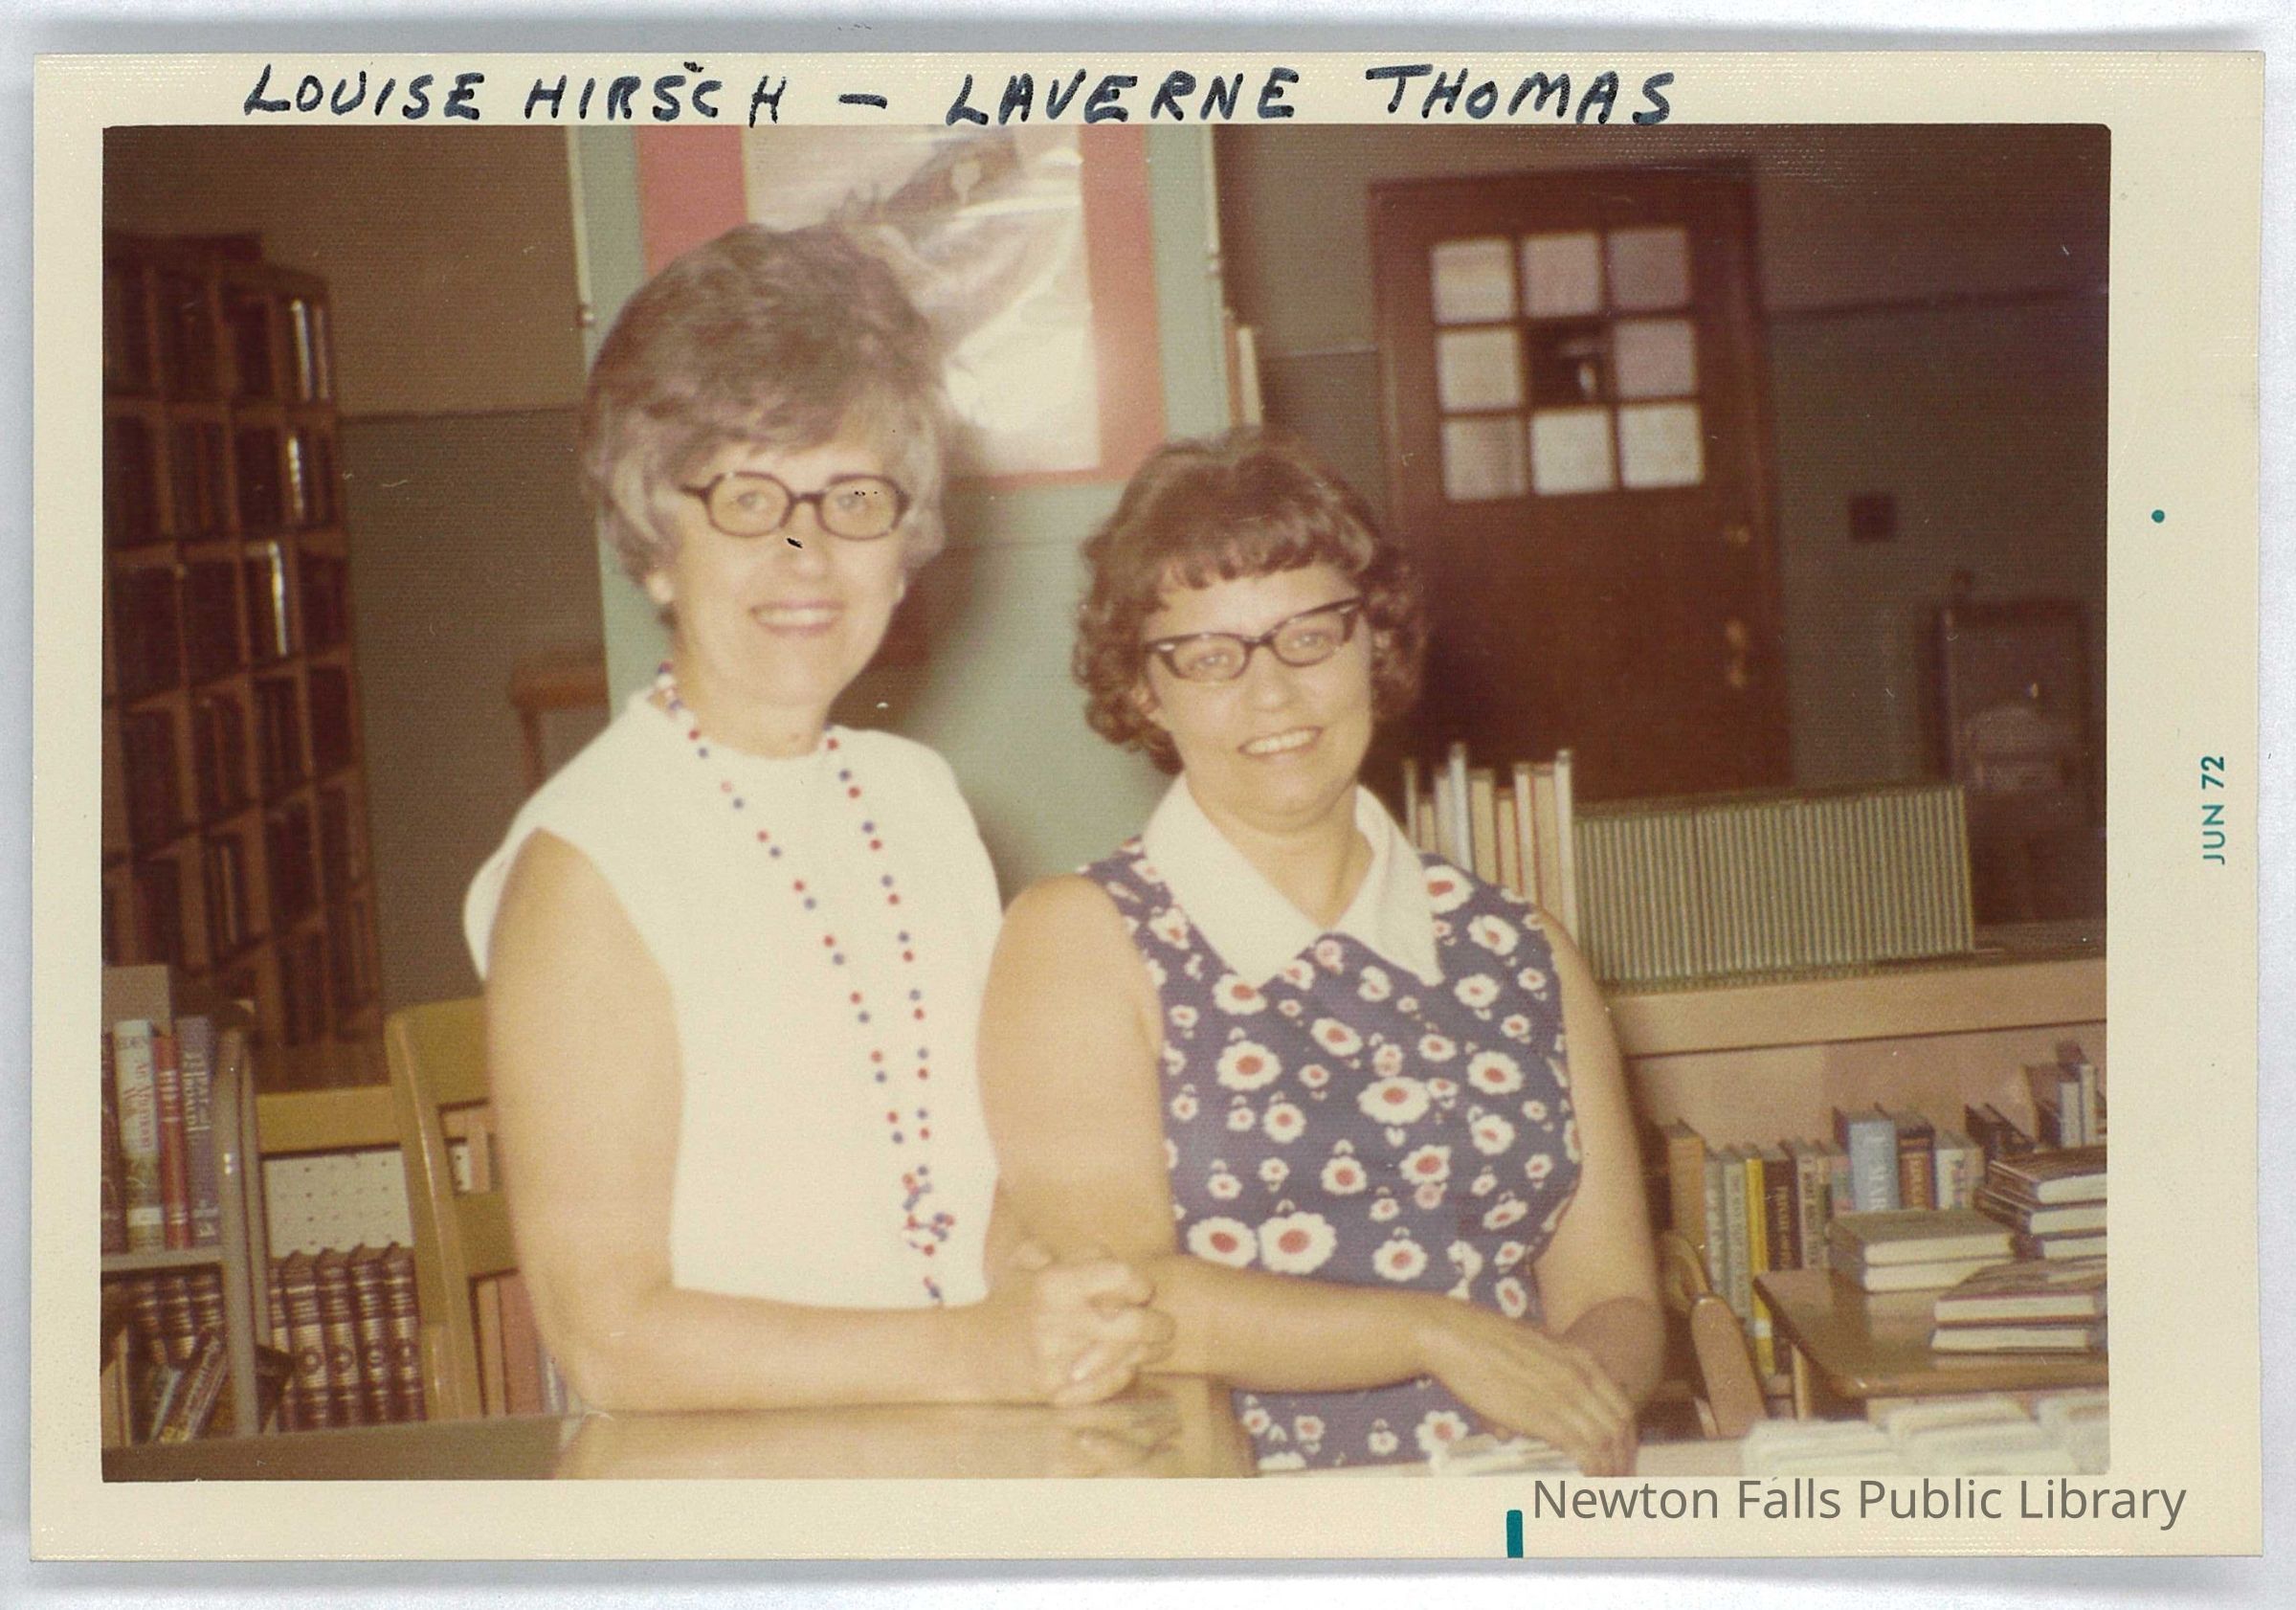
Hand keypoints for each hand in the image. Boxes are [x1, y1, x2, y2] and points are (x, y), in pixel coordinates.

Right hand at [973, 1240, 1176, 1406]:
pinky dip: (1125, 1374)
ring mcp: (1059, 1361)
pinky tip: (1129, 1366)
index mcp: (1054, 1284)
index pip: (1121, 1276)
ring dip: (1149, 1351)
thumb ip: (1066, 1250)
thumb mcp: (1025, 1264)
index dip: (1139, 1282)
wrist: (970, 1355)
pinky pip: (1109, 1384)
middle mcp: (1059, 1322)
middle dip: (1159, 1324)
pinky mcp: (1058, 1392)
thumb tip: (1105, 1254)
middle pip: (1135, 1323)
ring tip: (1156, 1346)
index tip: (1142, 1289)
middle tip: (1165, 1325)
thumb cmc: (1005, 1303)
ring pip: (1129, 1357)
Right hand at [1417, 1302, 1638, 1475]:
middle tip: (1620, 1478)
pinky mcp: (1547, 1418)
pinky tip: (1590, 1482)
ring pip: (1607, 1443)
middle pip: (1620, 1426)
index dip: (1626, 1434)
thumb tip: (1514, 1424)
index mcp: (1581, 1358)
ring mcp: (1567, 1397)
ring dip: (1611, 1469)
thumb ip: (1535, 1378)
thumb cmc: (1481, 1338)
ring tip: (1607, 1488)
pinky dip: (1593, 1471)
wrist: (1458, 1336)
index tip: (1622, 1453)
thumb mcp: (1528, 1346)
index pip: (1621, 1404)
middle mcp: (1582, 1377)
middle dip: (1624, 1457)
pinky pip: (1585, 1452)